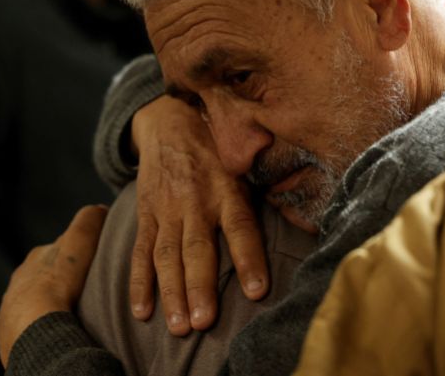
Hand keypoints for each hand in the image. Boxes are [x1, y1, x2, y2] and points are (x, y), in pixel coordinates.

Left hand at [0, 205, 107, 367]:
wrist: (36, 328)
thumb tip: (99, 208)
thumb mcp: (78, 242)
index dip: (76, 255)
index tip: (91, 262)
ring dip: (53, 306)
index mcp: (34, 259)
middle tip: (86, 291)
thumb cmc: (58, 283)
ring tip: (76, 316)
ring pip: (37, 303)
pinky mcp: (12, 336)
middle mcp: (19, 282)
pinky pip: (33, 328)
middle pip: (45, 277)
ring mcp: (12, 310)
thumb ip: (88, 220)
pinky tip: (61, 331)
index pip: (57, 252)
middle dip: (61, 281)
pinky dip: (45, 327)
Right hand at [129, 95, 268, 335]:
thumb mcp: (243, 157)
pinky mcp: (147, 214)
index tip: (257, 291)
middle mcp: (195, 200)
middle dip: (199, 287)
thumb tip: (305, 211)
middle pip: (197, 249)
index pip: (240, 227)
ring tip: (179, 327)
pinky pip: (141, 251)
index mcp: (226, 188)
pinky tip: (142, 311)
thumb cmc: (217, 144)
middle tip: (203, 322)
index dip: (249, 258)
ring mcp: (167, 209)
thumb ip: (264, 184)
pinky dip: (139, 282)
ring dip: (171, 293)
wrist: (168, 119)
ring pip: (167, 256)